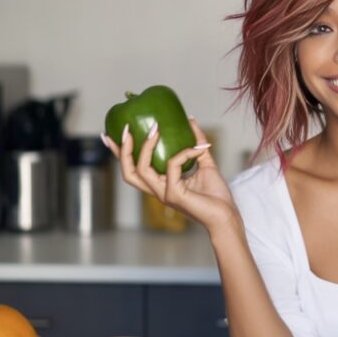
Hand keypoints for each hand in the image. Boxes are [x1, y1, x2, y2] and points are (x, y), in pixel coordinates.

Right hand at [102, 117, 239, 231]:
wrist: (227, 216)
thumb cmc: (216, 196)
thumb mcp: (206, 163)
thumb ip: (196, 144)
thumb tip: (190, 120)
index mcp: (161, 184)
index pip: (133, 168)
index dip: (119, 153)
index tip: (110, 134)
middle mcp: (158, 190)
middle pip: (128, 171)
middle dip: (123, 150)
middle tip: (127, 129)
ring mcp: (164, 193)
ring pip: (141, 169)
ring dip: (145, 147)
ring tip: (154, 129)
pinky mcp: (173, 195)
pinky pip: (172, 165)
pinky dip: (185, 153)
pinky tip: (198, 149)